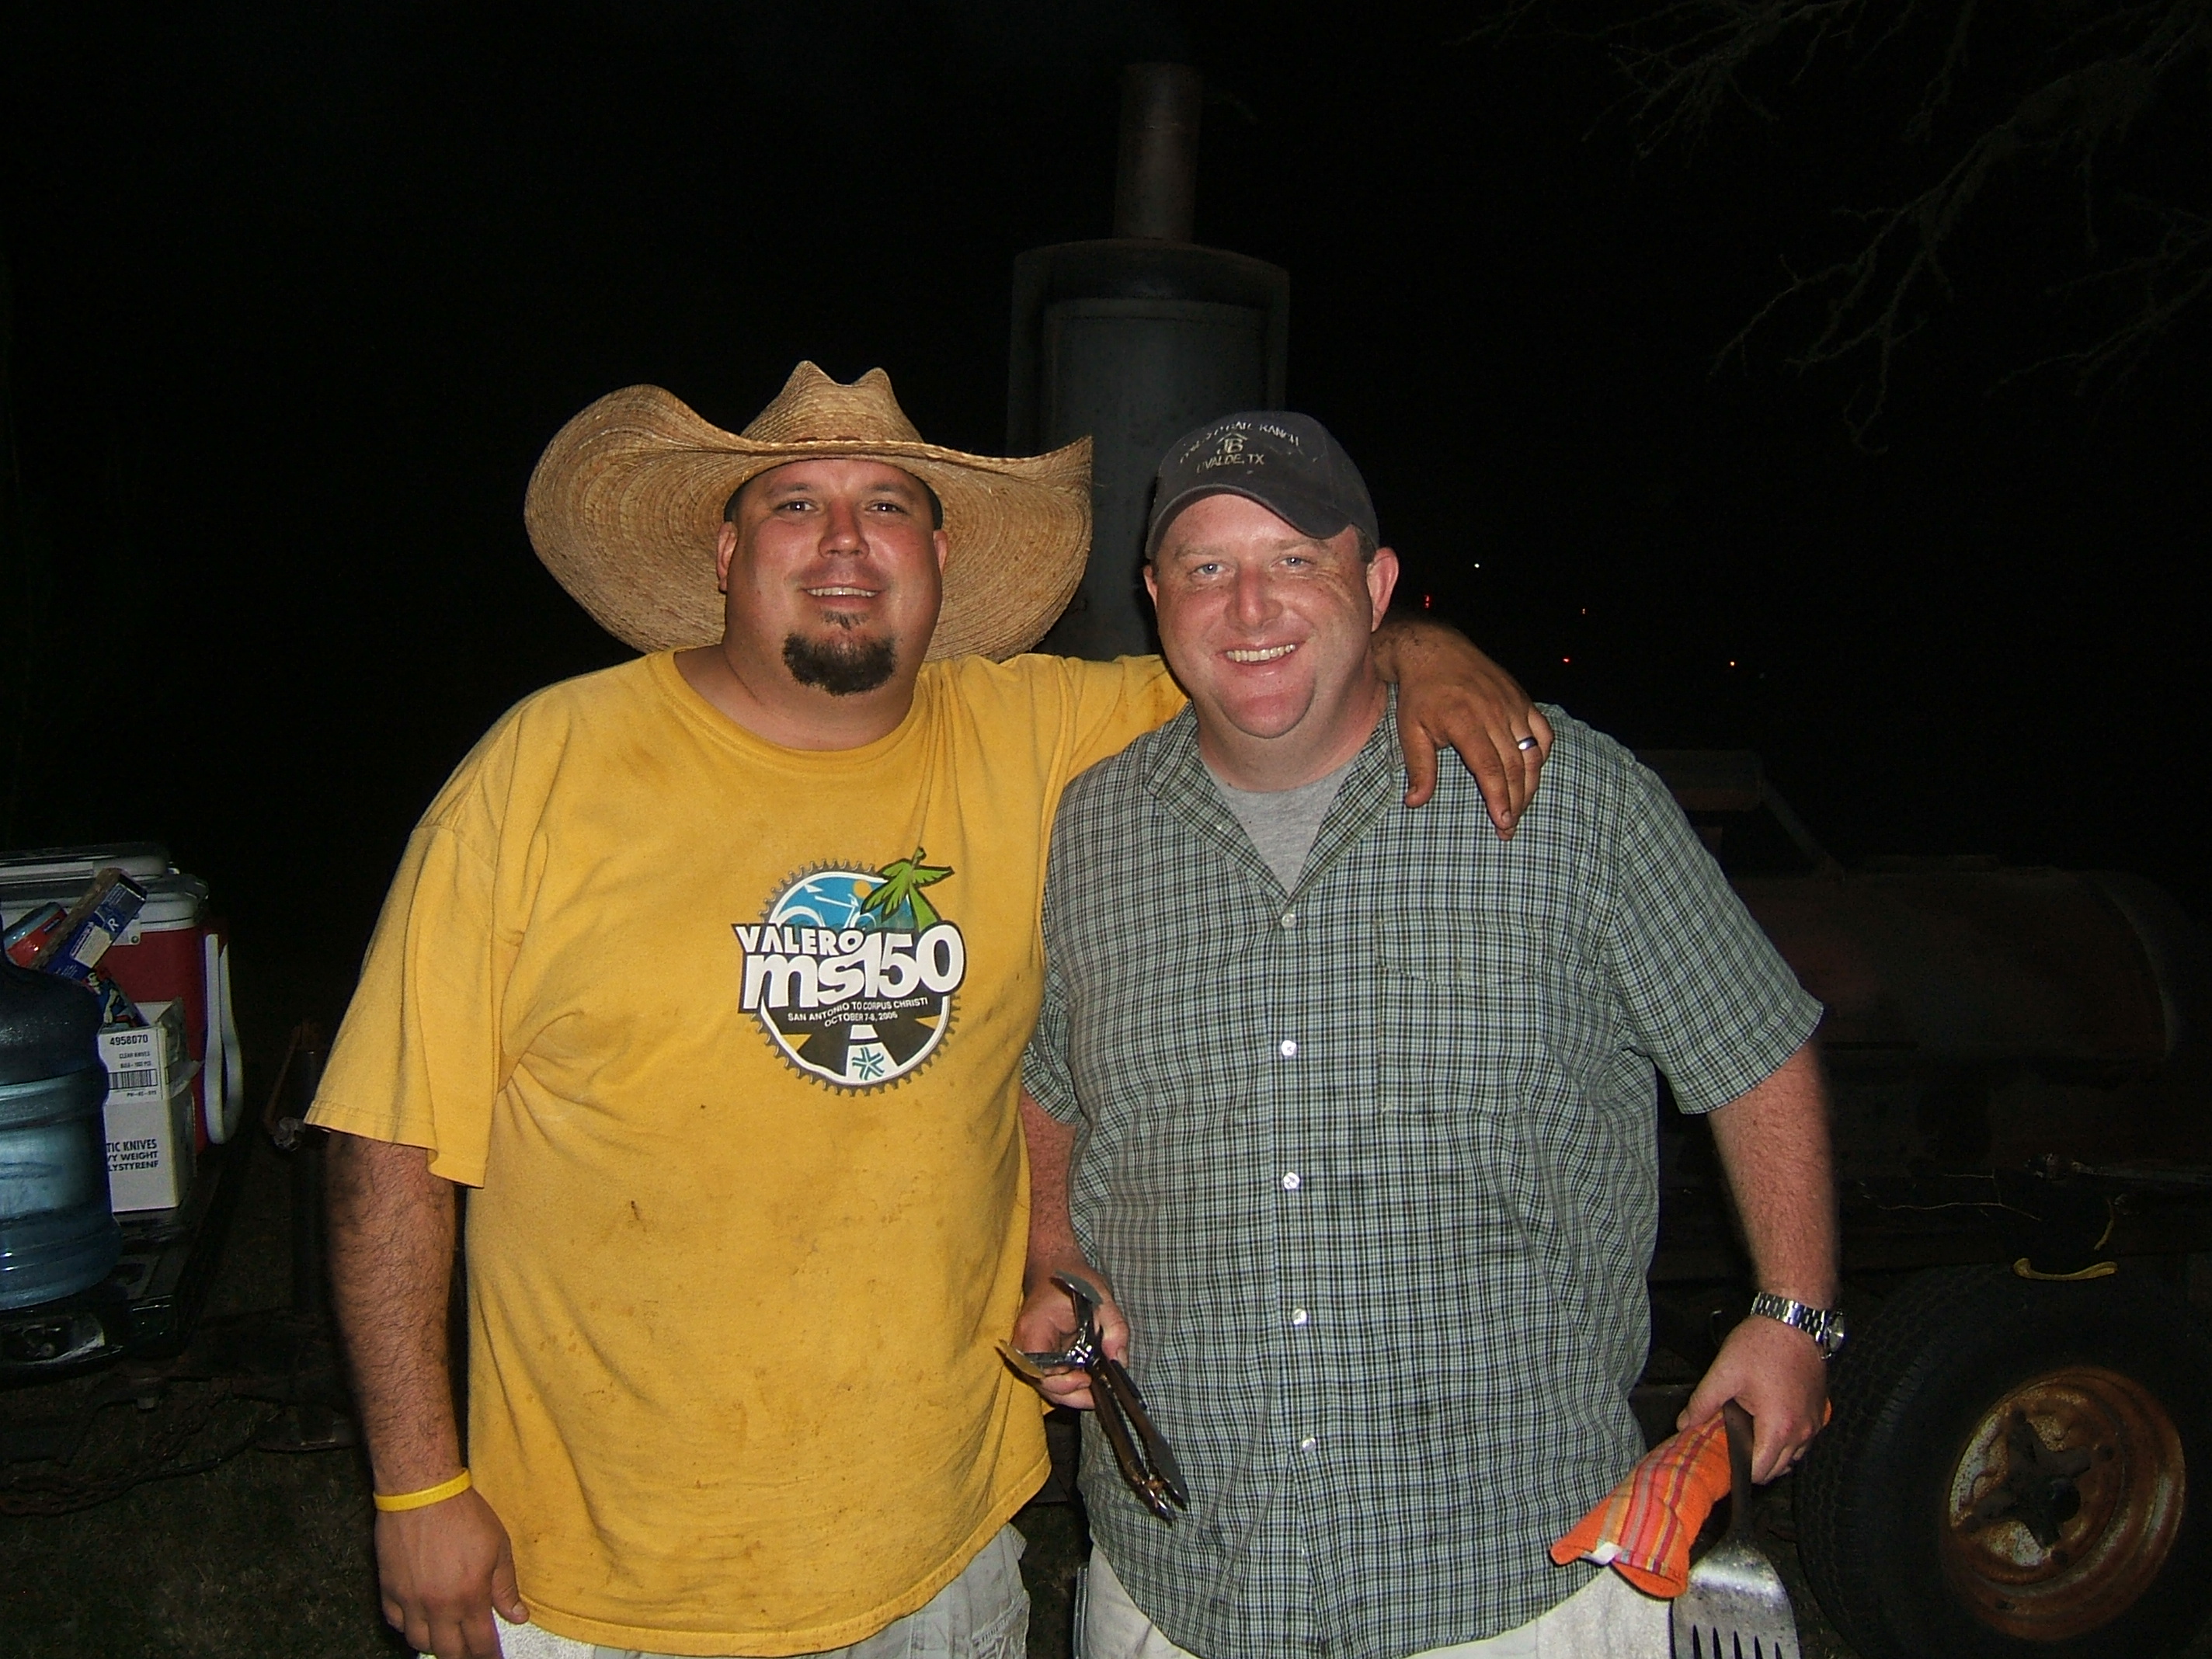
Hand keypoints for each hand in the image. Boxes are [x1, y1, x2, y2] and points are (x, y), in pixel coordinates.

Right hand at [374, 1487, 527, 1658]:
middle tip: (472, 1654)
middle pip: (448, 1651)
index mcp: (470, 1597)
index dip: (489, 1656)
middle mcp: (438, 1606)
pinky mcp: (389, 1589)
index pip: (480, 1644)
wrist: (423, 1493)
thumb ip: (506, 1587)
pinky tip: (418, 1620)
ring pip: (418, 1641)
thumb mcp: (498, 1547)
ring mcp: (410, 1600)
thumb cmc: (465, 1515)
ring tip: (447, 1638)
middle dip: (463, 1657)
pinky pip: (395, 1621)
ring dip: (435, 1644)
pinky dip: (407, 1626)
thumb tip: (518, 1617)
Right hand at [1010, 1266, 1128, 1412]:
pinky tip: (1088, 1381)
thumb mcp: (1101, 1297)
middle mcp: (1024, 1345)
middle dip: (1071, 1395)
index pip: (1038, 1370)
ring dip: (1071, 1393)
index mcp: (1034, 1329)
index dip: (1062, 1383)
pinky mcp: (1039, 1356)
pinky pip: (1050, 1378)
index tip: (1086, 1379)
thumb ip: (1114, 1327)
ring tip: (1097, 1389)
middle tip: (1099, 1394)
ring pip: (1045, 1386)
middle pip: (1042, 1385)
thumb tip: (1119, 1360)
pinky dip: (1069, 1384)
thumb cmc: (1074, 1280)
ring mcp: (1029, 1352)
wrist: (1055, 1268)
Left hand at [1382, 623, 1552, 829]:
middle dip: (1516, 801)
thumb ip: (1419, 768)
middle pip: (1515, 766)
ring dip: (1531, 784)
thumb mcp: (1410, 731)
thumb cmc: (1420, 696)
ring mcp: (1512, 704)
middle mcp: (1494, 713)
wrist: (1435, 651)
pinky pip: (1542, 732)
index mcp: (1466, 722)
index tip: (1503, 822)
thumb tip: (1415, 803)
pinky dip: (1541, 754)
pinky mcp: (1521, 698)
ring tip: (1520, 808)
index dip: (1499, 797)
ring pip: (1532, 752)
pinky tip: (1533, 772)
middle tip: (1509, 827)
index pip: (1490, 768)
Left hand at [1677, 1315, 1828, 1482]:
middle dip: (1756, 1462)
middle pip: (1778, 1469)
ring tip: (1752, 1431)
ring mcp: (1815, 1422)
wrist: (1793, 1320)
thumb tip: (1685, 1424)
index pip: (1760, 1471)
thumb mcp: (1723, 1373)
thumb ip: (1702, 1403)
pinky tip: (1771, 1420)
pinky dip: (1789, 1438)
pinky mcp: (1821, 1411)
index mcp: (1778, 1428)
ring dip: (1774, 1452)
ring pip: (1794, 1456)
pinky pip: (1805, 1439)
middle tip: (1735, 1443)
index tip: (1726, 1457)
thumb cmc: (1761, 1344)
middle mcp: (1802, 1431)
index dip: (1739, 1469)